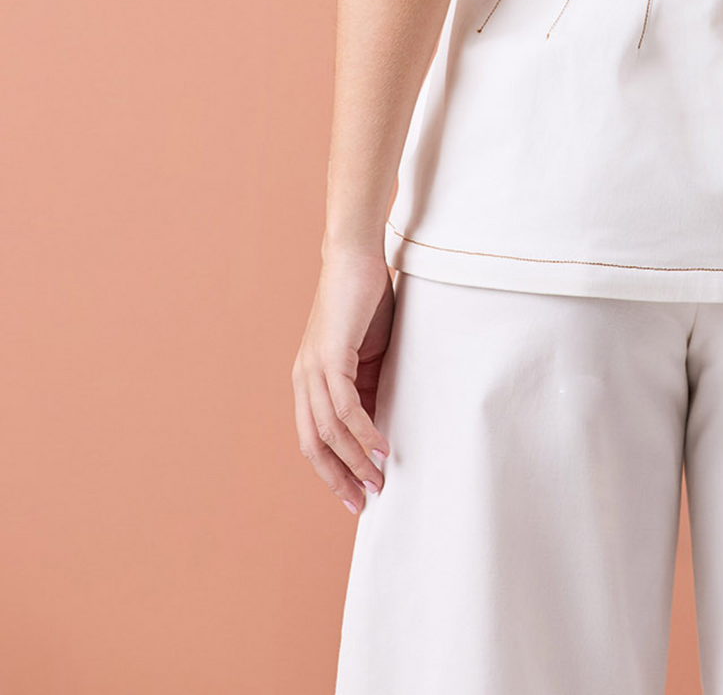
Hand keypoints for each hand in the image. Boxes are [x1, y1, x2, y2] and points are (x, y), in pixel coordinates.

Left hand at [292, 245, 395, 514]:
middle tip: (364, 503)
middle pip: (314, 445)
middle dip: (339, 478)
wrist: (355, 256)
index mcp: (309, 381)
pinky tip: (381, 448)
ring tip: (379, 480)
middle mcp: (303, 379)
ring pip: (329, 431)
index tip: (356, 496)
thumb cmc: (365, 302)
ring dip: (355, 461)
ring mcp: (313, 368)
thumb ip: (369, 389)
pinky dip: (363, 432)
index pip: (314, 439)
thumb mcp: (370, 356)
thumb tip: (380, 428)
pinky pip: (345, 407)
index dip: (333, 471)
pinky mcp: (330, 356)